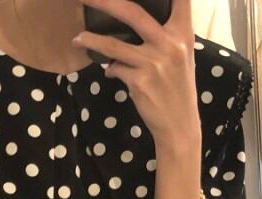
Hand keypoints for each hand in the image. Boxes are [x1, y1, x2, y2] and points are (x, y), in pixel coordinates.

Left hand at [72, 0, 200, 146]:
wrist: (179, 125)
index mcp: (183, 33)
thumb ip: (166, 36)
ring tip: (78, 39)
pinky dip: (110, 69)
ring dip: (91, 41)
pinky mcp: (139, 81)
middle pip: (132, 12)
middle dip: (104, 2)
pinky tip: (110, 72)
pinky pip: (115, 68)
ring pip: (113, 44)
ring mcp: (154, 62)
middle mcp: (170, 43)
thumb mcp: (181, 57)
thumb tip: (133, 21)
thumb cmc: (178, 89)